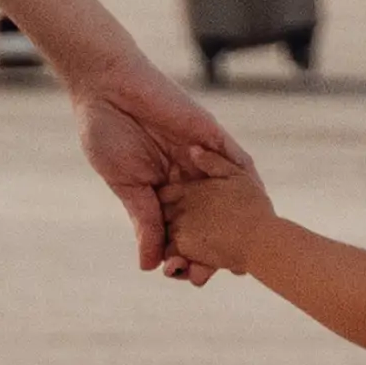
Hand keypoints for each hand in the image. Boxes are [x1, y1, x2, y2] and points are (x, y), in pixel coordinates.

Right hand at [71, 61, 250, 278]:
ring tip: (245, 246)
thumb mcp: (126, 185)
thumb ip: (144, 221)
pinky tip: (258, 206)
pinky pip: (237, 162)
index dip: (186, 254)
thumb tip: (150, 265)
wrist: (108, 86)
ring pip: (226, 197)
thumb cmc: (107, 132)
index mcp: (162, 191)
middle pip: (208, 220)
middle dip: (214, 247)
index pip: (180, 229)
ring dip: (238, 223)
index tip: (187, 278)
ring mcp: (201, 158)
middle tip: (214, 274)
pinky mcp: (211, 137)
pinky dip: (249, 184)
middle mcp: (187, 178)